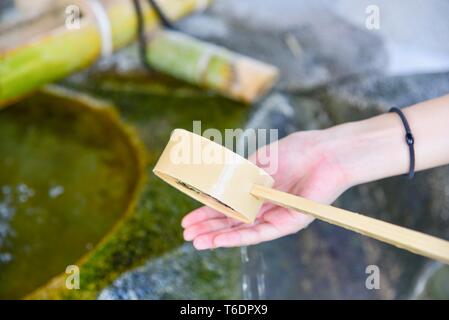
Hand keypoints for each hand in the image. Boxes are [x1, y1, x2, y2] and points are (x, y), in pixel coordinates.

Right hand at [181, 129, 353, 249]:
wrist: (326, 151)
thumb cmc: (297, 151)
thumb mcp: (260, 162)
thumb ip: (240, 176)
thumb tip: (215, 186)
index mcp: (258, 193)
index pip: (229, 207)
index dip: (208, 213)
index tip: (188, 218)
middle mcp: (266, 208)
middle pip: (233, 222)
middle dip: (209, 228)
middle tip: (186, 234)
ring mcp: (277, 216)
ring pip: (243, 231)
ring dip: (219, 237)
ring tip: (197, 243)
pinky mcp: (290, 222)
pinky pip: (261, 233)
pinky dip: (238, 238)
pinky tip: (220, 240)